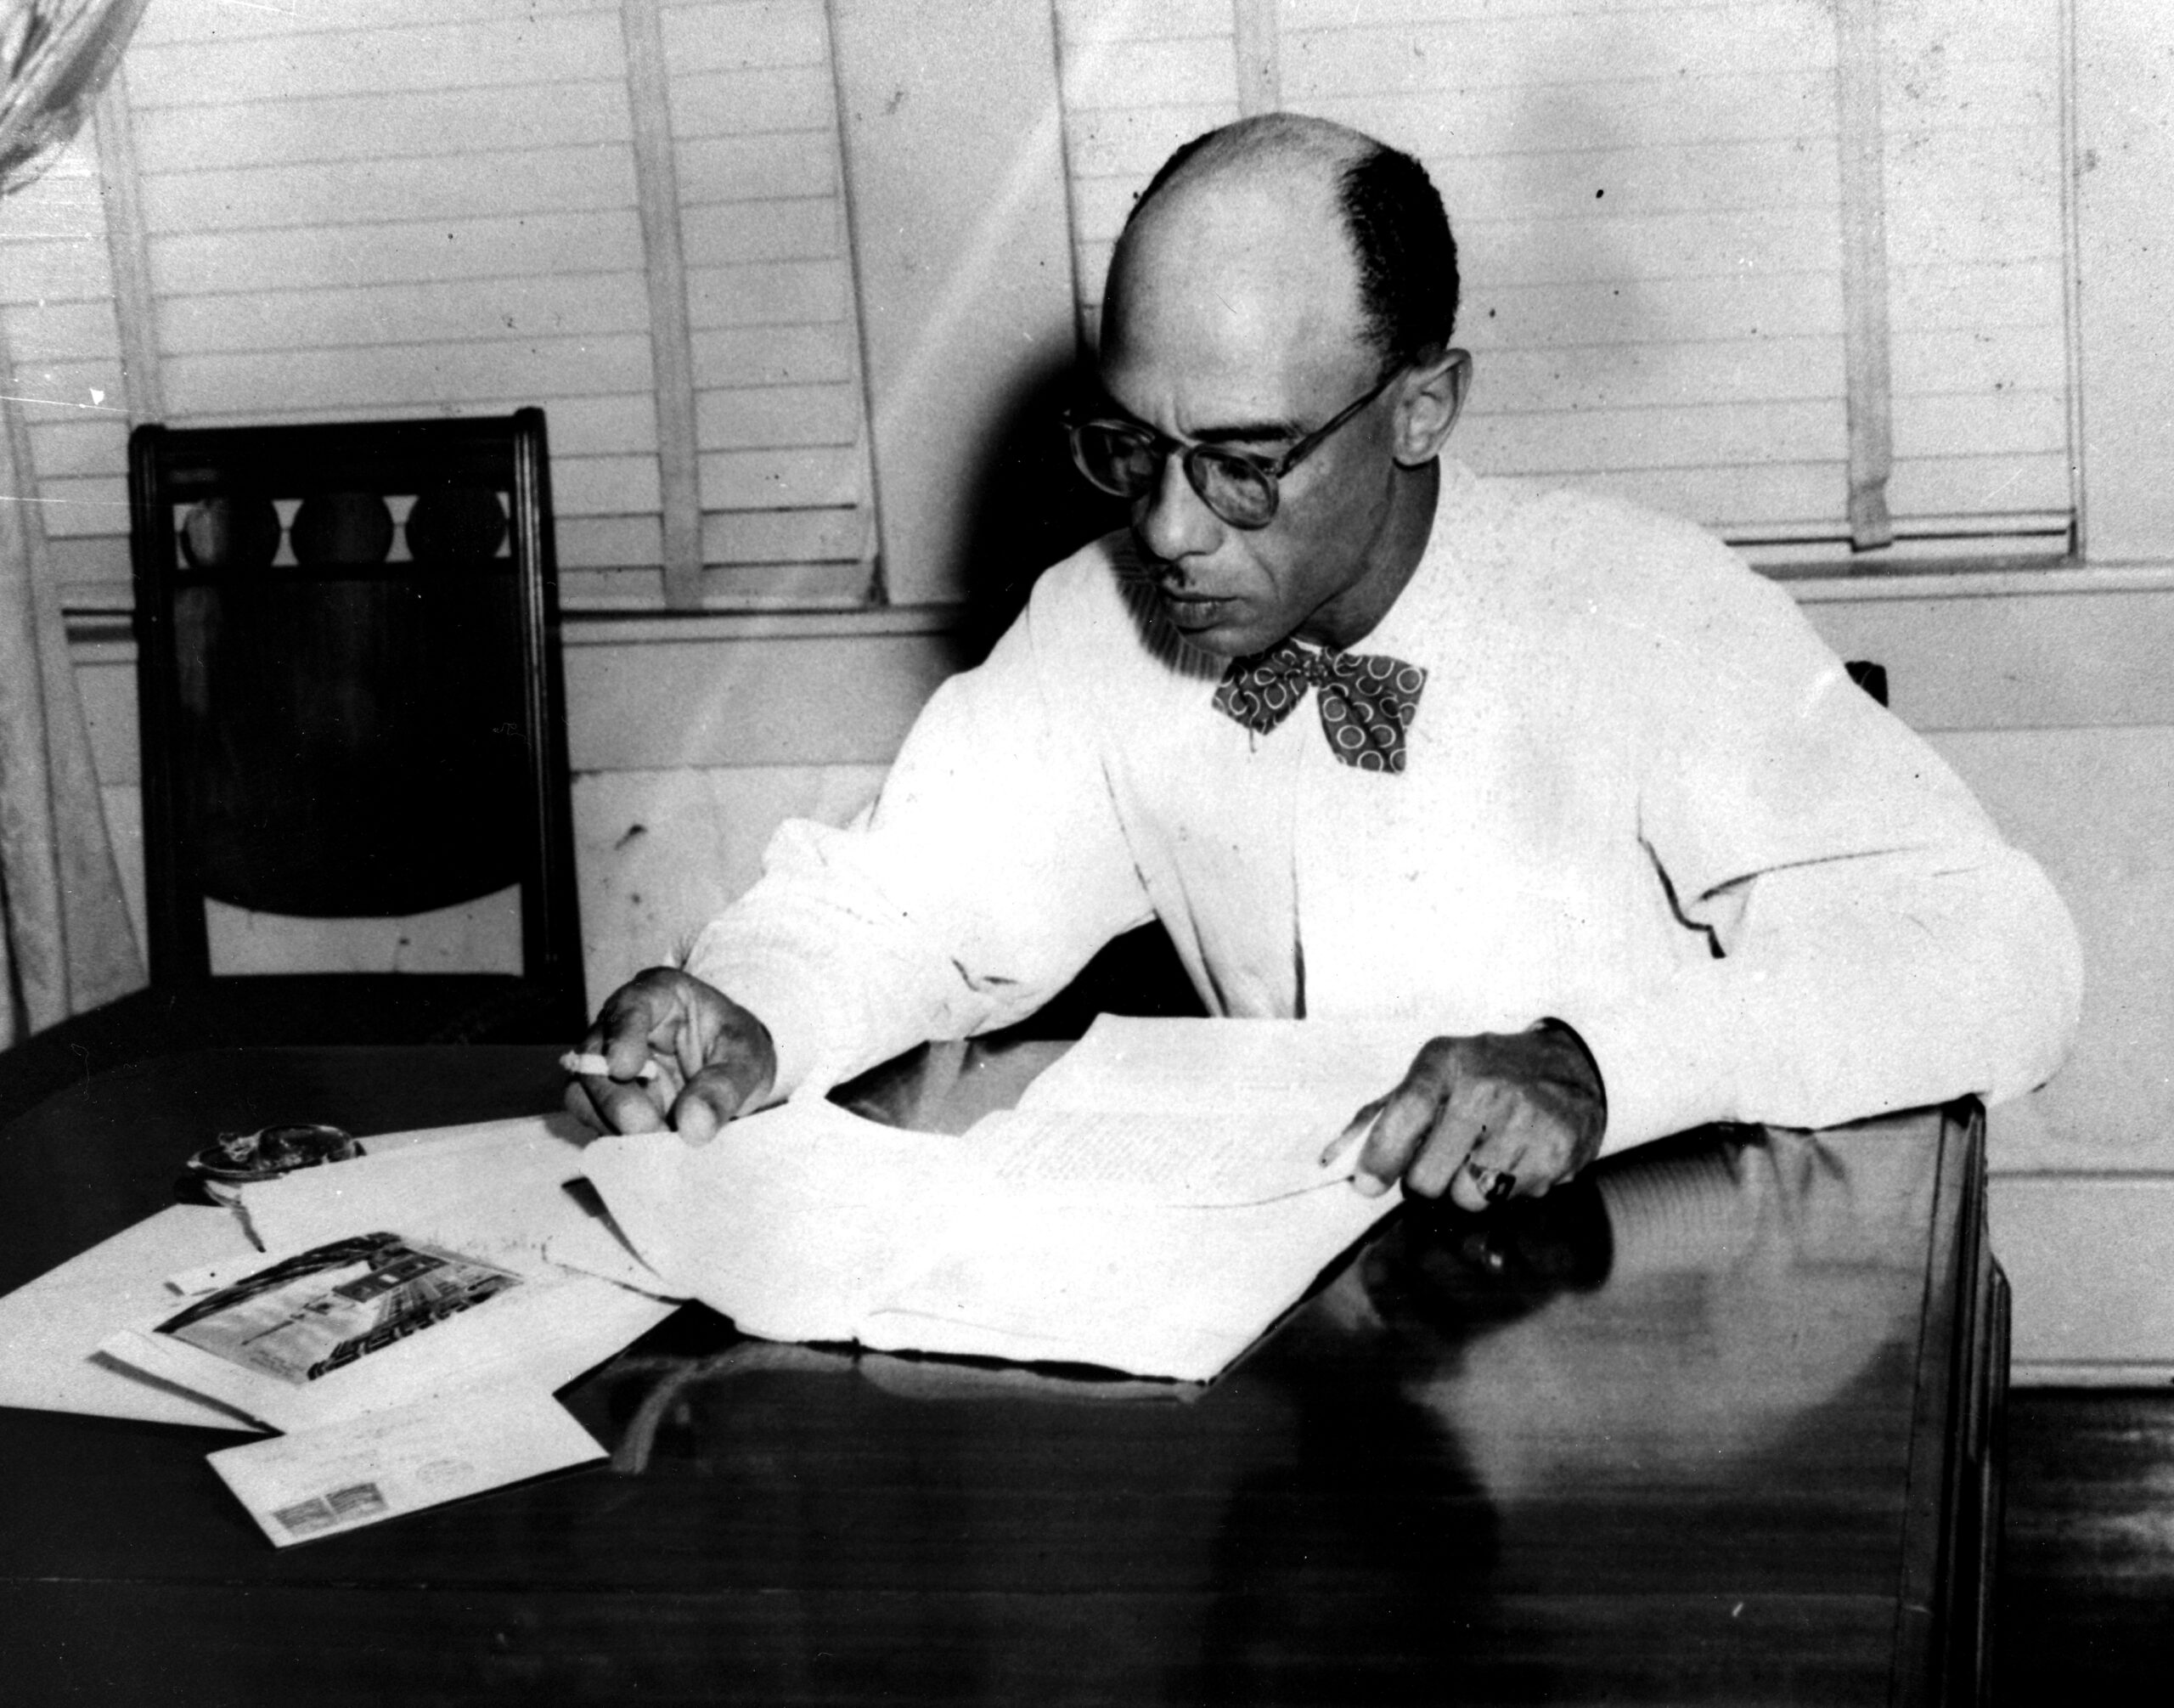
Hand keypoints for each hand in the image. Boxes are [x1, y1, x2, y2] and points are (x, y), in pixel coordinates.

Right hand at [563, 968, 776, 1144]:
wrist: (731, 1072)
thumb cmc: (735, 1049)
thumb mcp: (747, 1060)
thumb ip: (724, 1088)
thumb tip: (692, 1127)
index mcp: (660, 995)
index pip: (630, 1004)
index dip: (622, 1035)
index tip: (625, 1068)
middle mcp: (621, 1024)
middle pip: (594, 1054)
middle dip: (617, 1098)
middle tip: (649, 1128)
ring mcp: (605, 1062)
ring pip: (582, 1091)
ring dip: (614, 1122)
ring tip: (657, 1141)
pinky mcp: (604, 1098)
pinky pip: (592, 1118)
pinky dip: (616, 1137)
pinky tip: (647, 1146)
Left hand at [1342, 1024, 1605, 1210]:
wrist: (1569, 1068)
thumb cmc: (1484, 1076)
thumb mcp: (1432, 1074)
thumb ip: (1382, 1116)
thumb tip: (1331, 1162)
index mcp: (1446, 1063)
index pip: (1401, 1117)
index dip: (1380, 1158)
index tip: (1367, 1184)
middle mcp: (1487, 1089)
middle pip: (1428, 1180)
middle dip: (1426, 1182)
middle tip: (1442, 1162)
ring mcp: (1526, 1121)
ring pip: (1467, 1199)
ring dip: (1467, 1191)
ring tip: (1483, 1156)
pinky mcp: (1558, 1151)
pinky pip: (1510, 1201)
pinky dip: (1508, 1190)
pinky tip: (1517, 1157)